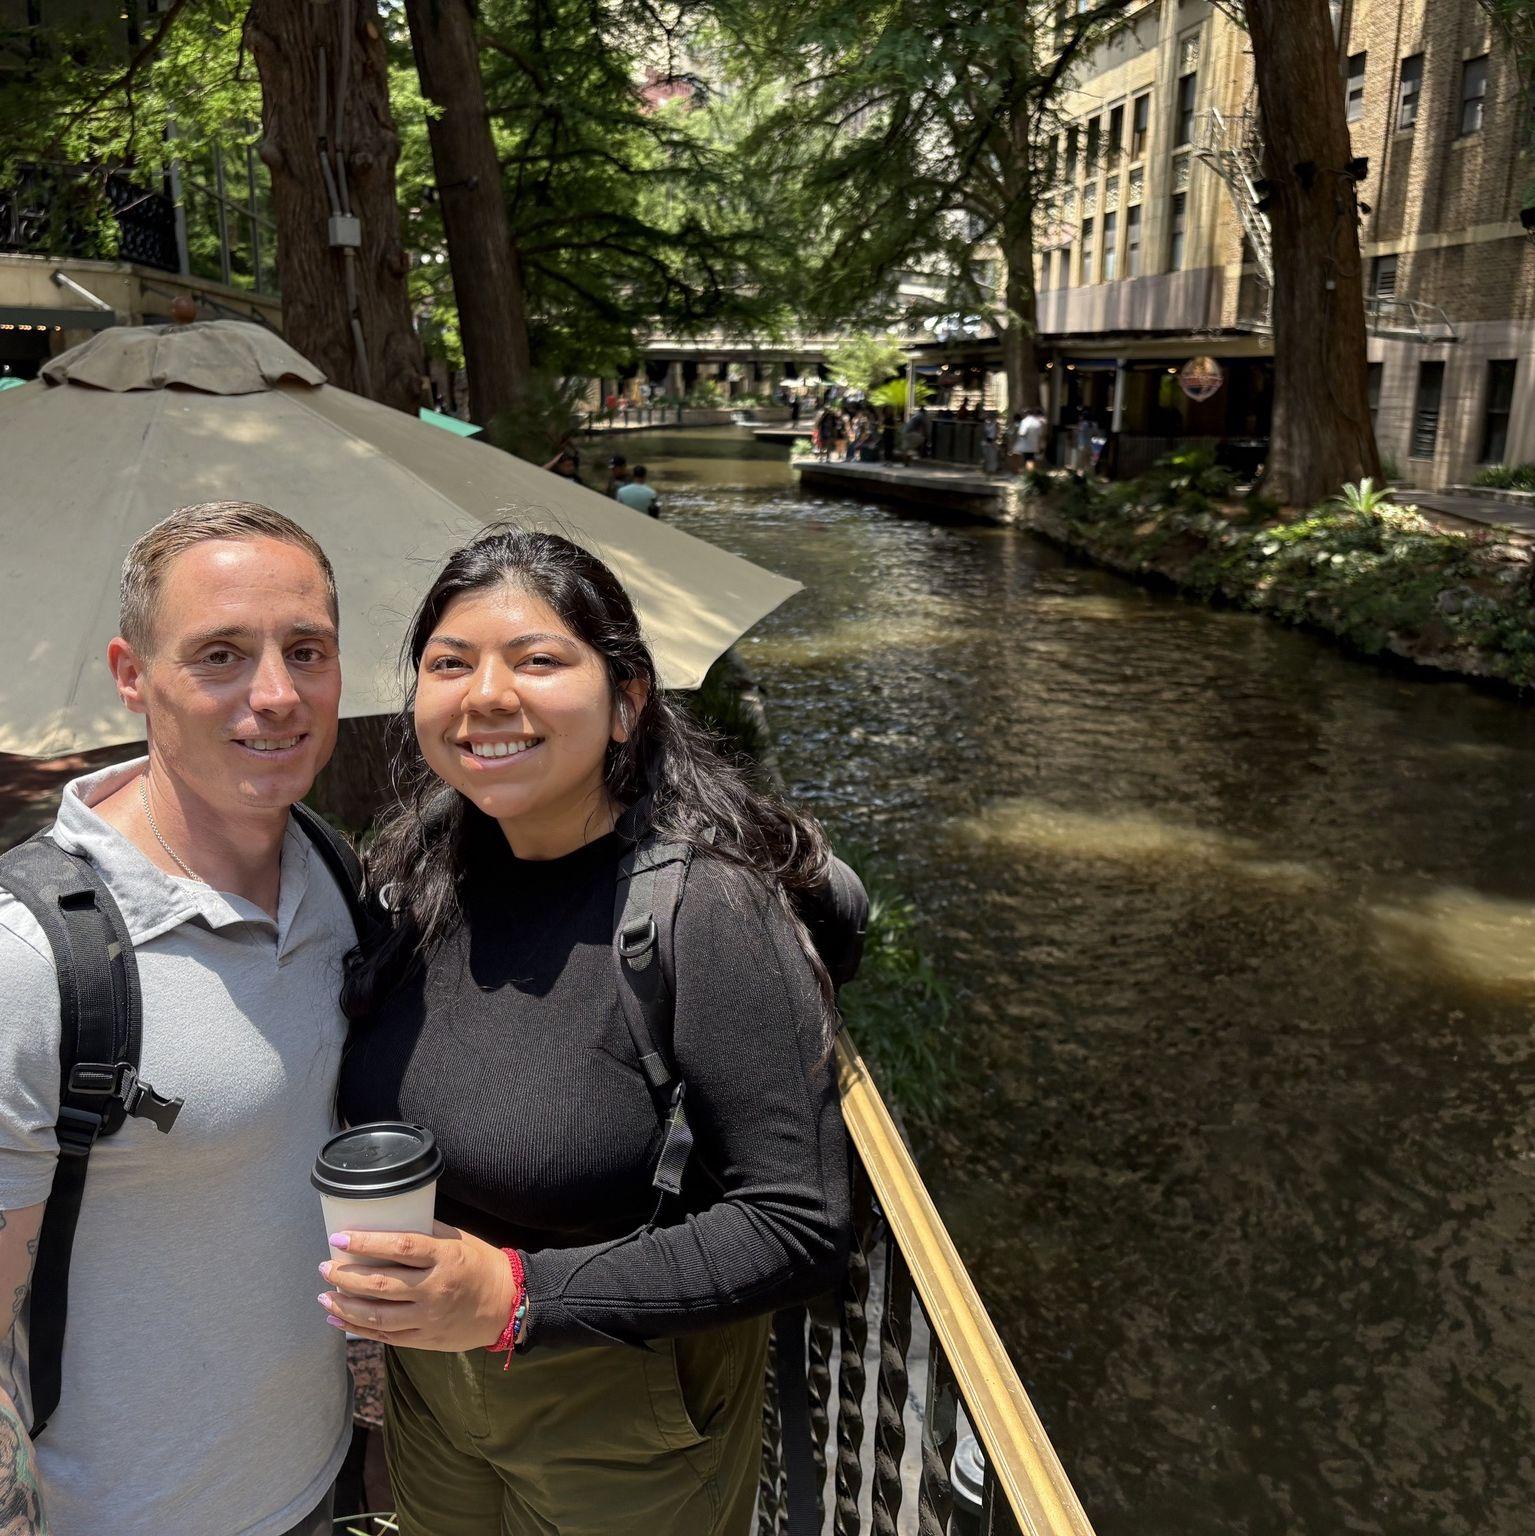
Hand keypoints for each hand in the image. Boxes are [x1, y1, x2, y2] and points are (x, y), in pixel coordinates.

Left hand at [318, 1221, 515, 1351]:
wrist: (507, 1305)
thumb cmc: (481, 1265)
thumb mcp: (459, 1240)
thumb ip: (427, 1232)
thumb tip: (390, 1220)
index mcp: (444, 1258)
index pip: (400, 1248)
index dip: (367, 1243)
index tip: (340, 1238)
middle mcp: (434, 1289)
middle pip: (381, 1284)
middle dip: (346, 1276)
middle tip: (325, 1267)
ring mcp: (428, 1318)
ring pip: (378, 1315)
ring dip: (345, 1305)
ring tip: (324, 1296)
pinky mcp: (424, 1339)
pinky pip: (385, 1335)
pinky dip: (358, 1328)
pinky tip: (338, 1319)